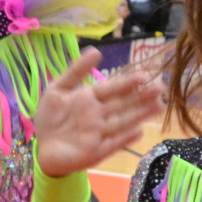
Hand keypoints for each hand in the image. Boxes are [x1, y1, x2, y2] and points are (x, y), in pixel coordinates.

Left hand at [31, 48, 163, 177]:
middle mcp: (99, 115)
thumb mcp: (58, 89)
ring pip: (122, 122)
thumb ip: (76, 71)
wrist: (41, 148)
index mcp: (91, 98)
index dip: (128, 83)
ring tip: (158, 106)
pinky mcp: (96, 151)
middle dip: (141, 97)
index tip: (145, 76)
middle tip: (160, 88)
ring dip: (139, 115)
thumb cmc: (50, 118)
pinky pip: (112, 144)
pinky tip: (138, 132)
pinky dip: (124, 139)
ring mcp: (99, 133)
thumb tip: (96, 50)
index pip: (113, 88)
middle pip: (123, 104)